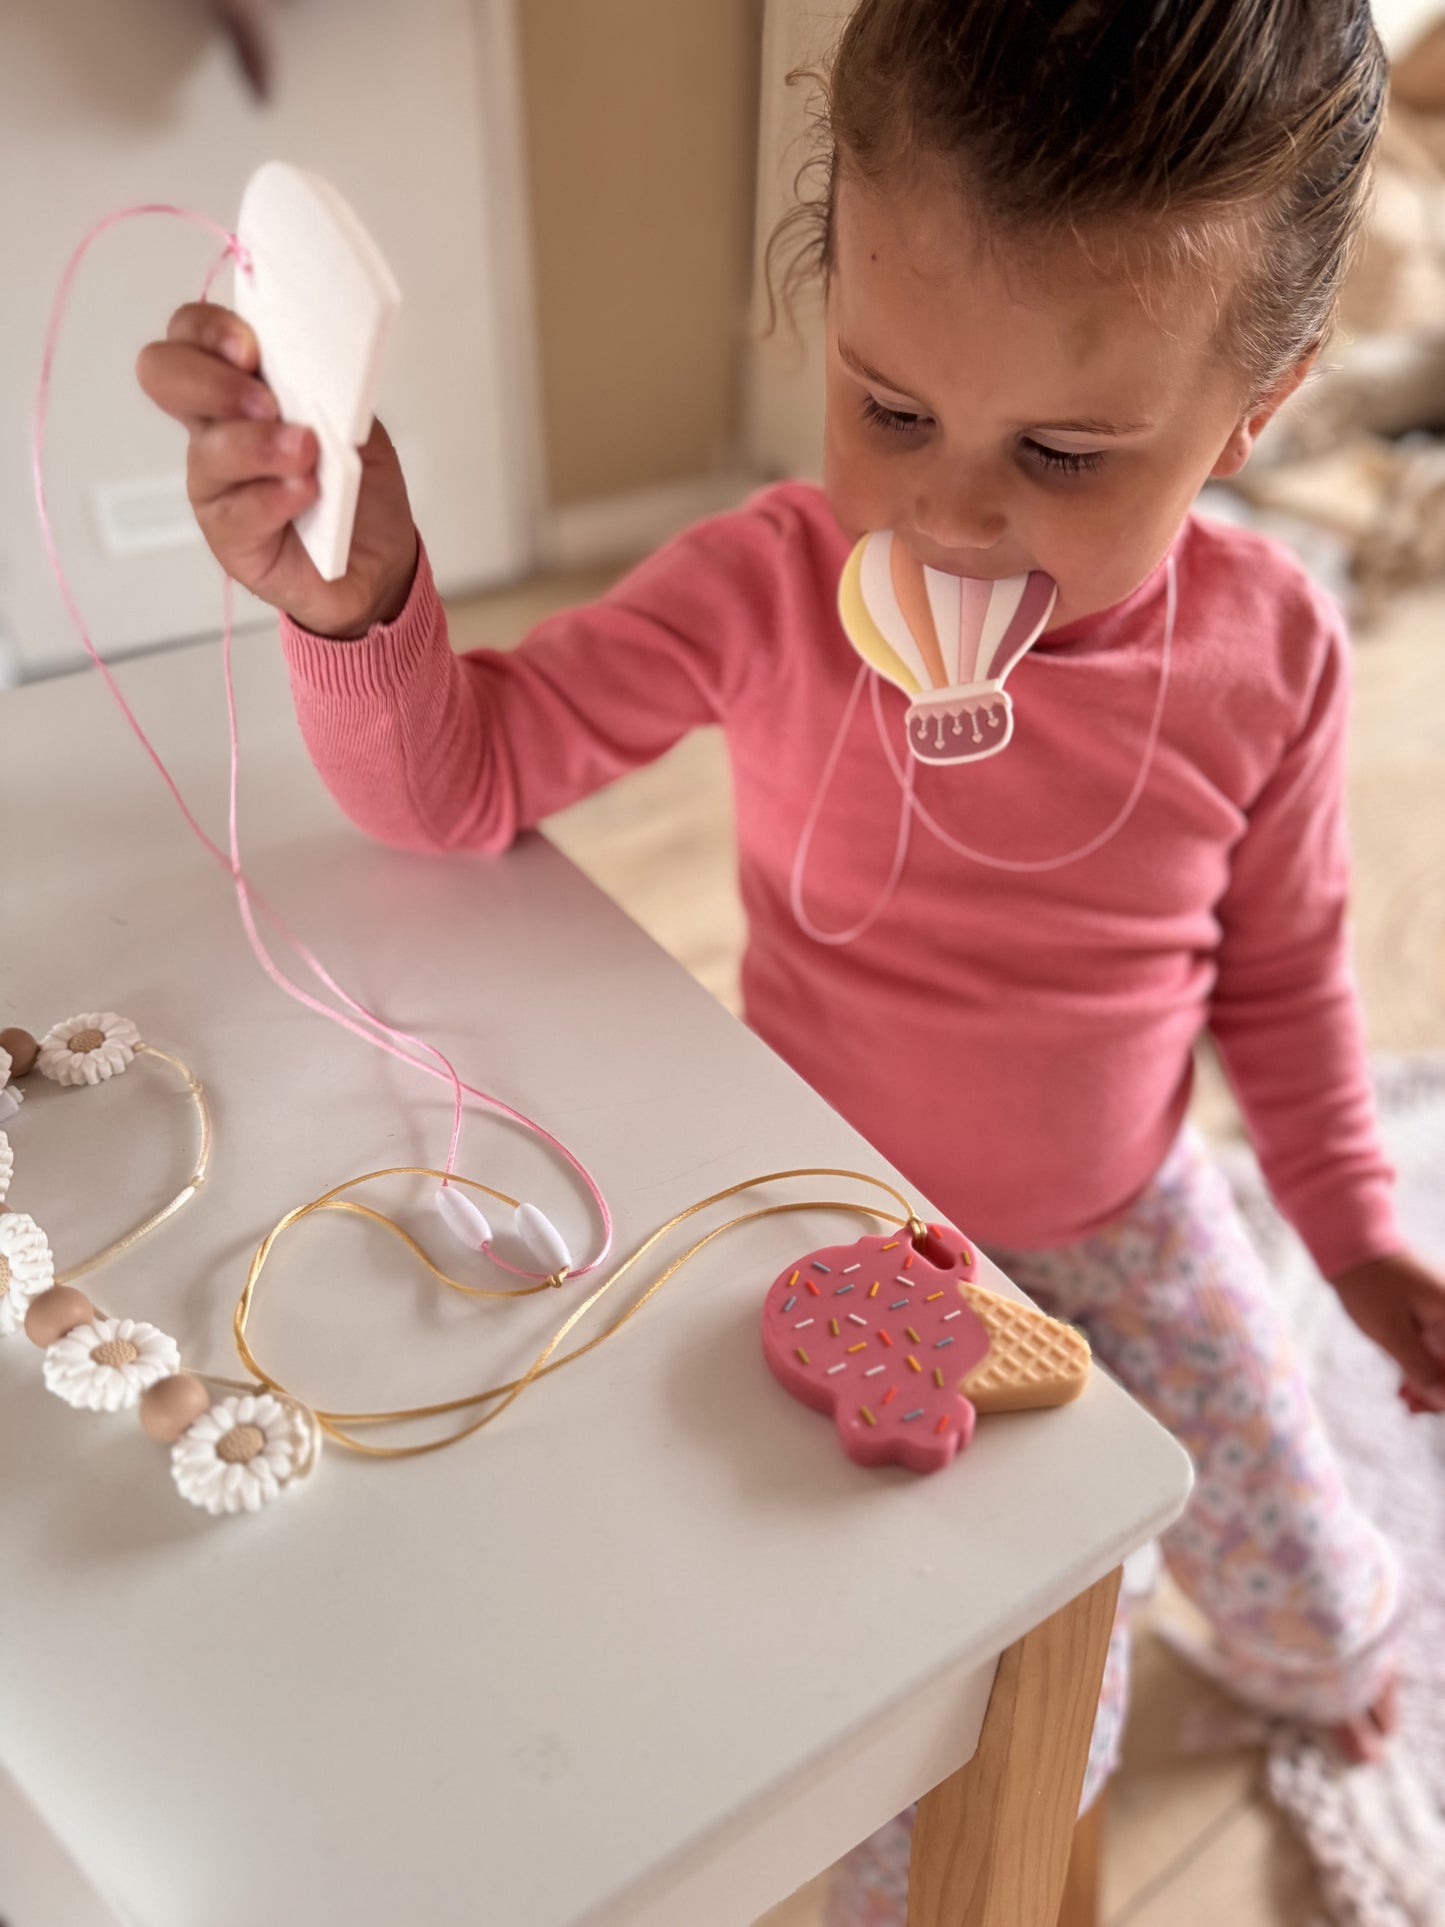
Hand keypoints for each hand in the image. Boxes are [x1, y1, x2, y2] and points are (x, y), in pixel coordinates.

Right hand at [136, 303, 417, 638]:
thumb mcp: (354, 420)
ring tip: (306, 454)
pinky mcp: (228, 535)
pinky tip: (307, 494)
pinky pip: (237, 510)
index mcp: (241, 382)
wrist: (377, 558)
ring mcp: (215, 481)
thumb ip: (328, 387)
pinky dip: (276, 497)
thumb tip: (316, 363)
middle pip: (165, 375)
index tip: (251, 348)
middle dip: (213, 382)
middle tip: (268, 403)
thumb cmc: (356, 485)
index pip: (194, 333)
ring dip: (260, 446)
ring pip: (210, 450)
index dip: (210, 331)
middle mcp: (215, 426)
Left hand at [1331, 1248, 1444, 1412]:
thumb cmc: (1370, 1285)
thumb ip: (1419, 1366)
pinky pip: (1434, 1346)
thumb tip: (1443, 1400)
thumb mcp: (1390, 1331)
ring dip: (1430, 1382)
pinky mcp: (1429, 1313)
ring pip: (1444, 1358)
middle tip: (1413, 1409)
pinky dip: (1421, 1366)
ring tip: (1406, 1403)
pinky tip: (1406, 1388)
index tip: (1430, 1408)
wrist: (1351, 1243)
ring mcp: (1443, 1312)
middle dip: (1440, 1390)